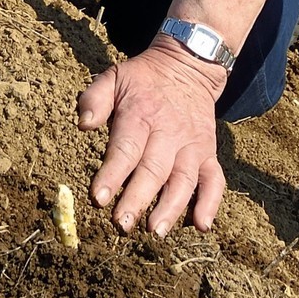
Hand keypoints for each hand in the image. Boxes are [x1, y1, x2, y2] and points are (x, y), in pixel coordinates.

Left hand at [77, 40, 226, 236]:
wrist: (188, 66)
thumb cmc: (143, 80)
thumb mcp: (115, 77)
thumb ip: (95, 98)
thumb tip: (83, 123)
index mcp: (141, 114)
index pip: (126, 148)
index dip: (112, 174)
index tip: (98, 198)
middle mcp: (169, 132)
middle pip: (154, 170)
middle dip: (137, 199)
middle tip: (121, 225)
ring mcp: (192, 145)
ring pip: (184, 180)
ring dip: (171, 208)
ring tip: (156, 231)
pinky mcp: (209, 154)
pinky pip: (215, 180)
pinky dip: (211, 203)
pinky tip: (201, 225)